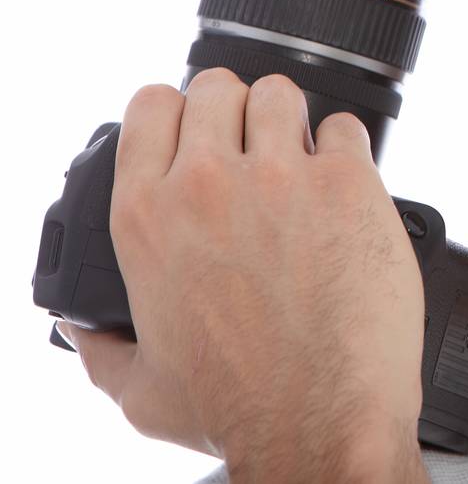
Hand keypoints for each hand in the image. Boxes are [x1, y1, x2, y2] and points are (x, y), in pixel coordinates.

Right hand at [59, 68, 427, 482]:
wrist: (321, 420)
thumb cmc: (239, 406)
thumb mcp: (140, 387)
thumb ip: (102, 346)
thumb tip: (79, 325)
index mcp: (146, 218)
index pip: (150, 106)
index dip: (176, 111)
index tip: (196, 130)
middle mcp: (207, 185)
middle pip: (219, 87)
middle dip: (237, 110)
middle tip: (256, 146)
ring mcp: (282, 177)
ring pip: (281, 93)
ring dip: (291, 120)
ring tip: (301, 159)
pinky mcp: (348, 183)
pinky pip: (346, 128)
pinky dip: (346, 150)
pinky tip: (345, 185)